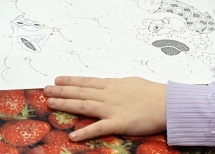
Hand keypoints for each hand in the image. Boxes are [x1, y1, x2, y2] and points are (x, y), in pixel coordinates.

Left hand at [44, 77, 167, 139]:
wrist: (168, 103)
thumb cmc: (153, 93)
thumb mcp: (132, 83)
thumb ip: (118, 85)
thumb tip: (108, 85)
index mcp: (112, 84)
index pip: (87, 82)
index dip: (71, 80)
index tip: (57, 79)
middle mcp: (109, 94)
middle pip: (81, 92)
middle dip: (61, 90)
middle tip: (46, 89)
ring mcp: (112, 108)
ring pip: (84, 105)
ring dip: (66, 104)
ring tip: (51, 104)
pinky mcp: (119, 122)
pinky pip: (99, 128)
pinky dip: (85, 132)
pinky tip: (73, 135)